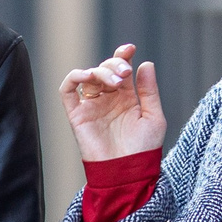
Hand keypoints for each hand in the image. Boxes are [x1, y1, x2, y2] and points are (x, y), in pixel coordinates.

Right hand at [58, 45, 166, 162]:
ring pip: (88, 76)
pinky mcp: (77, 115)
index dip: (122, 54)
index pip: (120, 69)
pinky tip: (88, 75)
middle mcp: (107, 99)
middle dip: (114, 64)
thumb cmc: (144, 150)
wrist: (128, 172)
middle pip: (104, 69)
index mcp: (126, 98)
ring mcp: (92, 106)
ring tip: (116, 80)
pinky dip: (74, 77)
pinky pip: (67, 91)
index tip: (130, 49)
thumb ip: (149, 91)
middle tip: (125, 73)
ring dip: (101, 71)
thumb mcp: (154, 117)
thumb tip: (145, 64)